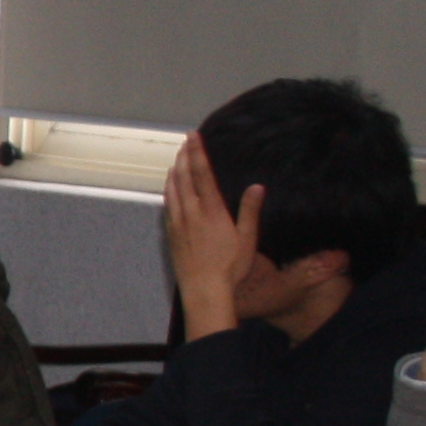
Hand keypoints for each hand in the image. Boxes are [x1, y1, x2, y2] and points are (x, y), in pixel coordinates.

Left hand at [164, 135, 262, 342]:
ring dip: (175, 171)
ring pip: (173, 189)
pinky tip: (170, 186)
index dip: (198, 153)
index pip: (203, 174)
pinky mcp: (171, 233)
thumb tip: (257, 187)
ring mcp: (179, 222)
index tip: (194, 137)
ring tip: (178, 158)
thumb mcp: (247, 239)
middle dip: (185, 157)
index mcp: (212, 211)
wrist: (204, 289)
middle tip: (185, 141)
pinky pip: (168, 205)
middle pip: (185, 177)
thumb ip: (250, 211)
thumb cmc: (230, 267)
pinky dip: (169, 190)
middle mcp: (192, 213)